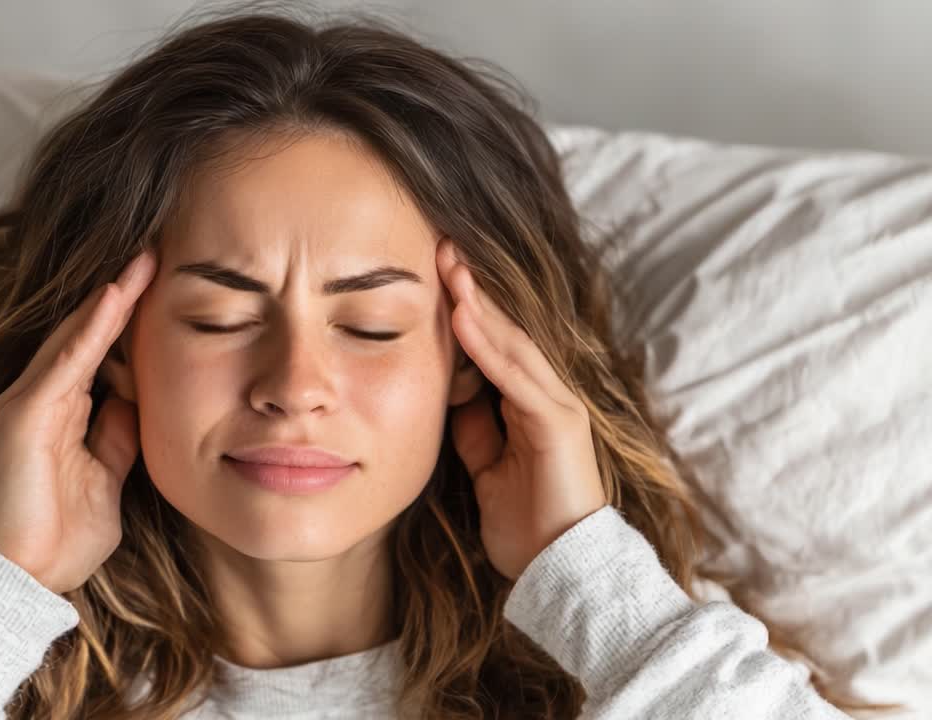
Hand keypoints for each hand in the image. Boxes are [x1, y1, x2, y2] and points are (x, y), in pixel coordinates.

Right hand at [0, 248, 156, 594]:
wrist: (28, 577)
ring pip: (75, 337)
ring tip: (143, 259)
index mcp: (61, 411)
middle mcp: (40, 397)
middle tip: (154, 250)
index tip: (162, 281)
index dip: (127, 316)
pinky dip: (91, 329)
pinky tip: (116, 298)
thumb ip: (117, 433)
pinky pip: (64, 362)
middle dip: (121, 292)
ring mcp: (26, 401)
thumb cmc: (65, 534)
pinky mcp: (22, 414)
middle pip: (85, 332)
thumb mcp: (109, 474)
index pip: (99, 350)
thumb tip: (138, 398)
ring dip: (111, 297)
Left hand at [435, 238, 607, 580]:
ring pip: (513, 342)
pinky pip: (518, 376)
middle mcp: (548, 394)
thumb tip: (450, 394)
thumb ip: (473, 427)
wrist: (558, 568)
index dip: (464, 306)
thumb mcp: (485, 465)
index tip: (432, 271)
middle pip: (505, 330)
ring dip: (478, 303)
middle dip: (472, 288)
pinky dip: (489, 345)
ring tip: (449, 265)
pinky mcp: (559, 423)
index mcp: (529, 403)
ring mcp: (557, 405)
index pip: (494, 342)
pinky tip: (463, 316)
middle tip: (440, 245)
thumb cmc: (523, 522)